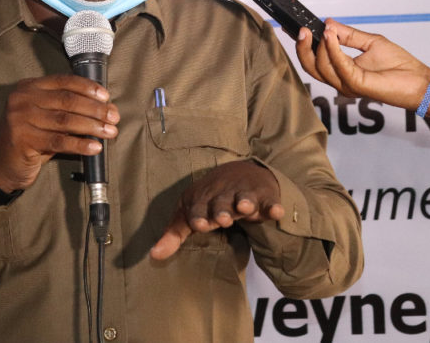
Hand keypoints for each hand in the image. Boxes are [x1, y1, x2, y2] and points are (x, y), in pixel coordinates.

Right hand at [0, 75, 118, 191]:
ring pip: (65, 121)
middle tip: (113, 117)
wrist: (1, 163)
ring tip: (110, 132)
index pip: (63, 82)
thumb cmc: (29, 138)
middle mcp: (22, 99)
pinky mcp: (23, 140)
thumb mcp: (44, 116)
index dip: (87, 88)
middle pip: (67, 101)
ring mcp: (19, 119)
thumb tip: (103, 107)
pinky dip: (80, 144)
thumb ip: (66, 108)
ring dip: (92, 126)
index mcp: (28, 87)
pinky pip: (59, 141)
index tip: (106, 97)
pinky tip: (95, 147)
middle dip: (95, 109)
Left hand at [150, 159, 283, 259]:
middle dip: (221, 210)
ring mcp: (244, 194)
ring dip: (244, 201)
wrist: (239, 172)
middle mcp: (222, 195)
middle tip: (222, 219)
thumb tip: (153, 256)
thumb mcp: (190, 213)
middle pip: (221, 203)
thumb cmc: (209, 200)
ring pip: (244, 197)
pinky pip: (269, 201)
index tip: (198, 224)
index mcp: (202, 200)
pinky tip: (276, 212)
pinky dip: (273, 206)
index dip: (198, 216)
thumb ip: (174, 235)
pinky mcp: (264, 197)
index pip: (198, 208)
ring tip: (245, 207)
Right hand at [296, 19, 429, 124]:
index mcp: (341, 71)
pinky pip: (337, 65)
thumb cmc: (400, 67)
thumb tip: (328, 23)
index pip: (314, 60)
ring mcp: (346, 84)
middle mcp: (340, 80)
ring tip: (323, 30)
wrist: (419, 82)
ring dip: (319, 46)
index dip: (303, 45)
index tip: (296, 28)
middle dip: (303, 47)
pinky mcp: (355, 84)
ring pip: (320, 66)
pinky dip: (332, 48)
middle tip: (302, 30)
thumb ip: (348, 35)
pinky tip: (331, 36)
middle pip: (310, 66)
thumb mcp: (370, 43)